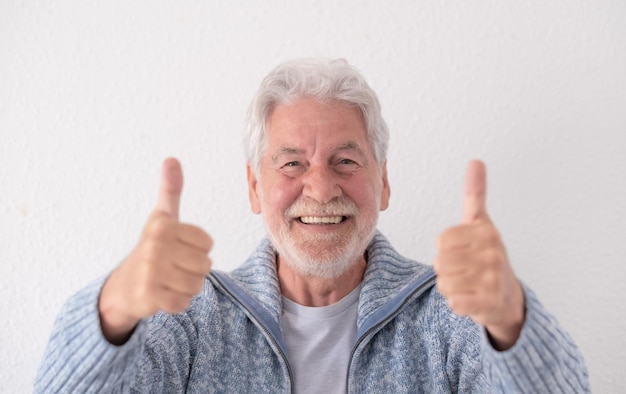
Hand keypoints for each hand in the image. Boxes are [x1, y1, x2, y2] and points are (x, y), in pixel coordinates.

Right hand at [99, 158, 212, 343]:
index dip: (198, 249)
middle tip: (173, 267)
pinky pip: (183, 303)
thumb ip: (171, 191)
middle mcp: (155, 246)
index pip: (208, 243)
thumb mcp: (162, 217)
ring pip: (197, 285)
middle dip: (194, 270)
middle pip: (205, 265)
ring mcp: (150, 272)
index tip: (178, 248)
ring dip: (187, 287)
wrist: (123, 286)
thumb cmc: (151, 248)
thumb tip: (171, 159)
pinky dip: (178, 303)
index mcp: (163, 225)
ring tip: (169, 280)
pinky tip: (163, 295)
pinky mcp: (148, 296)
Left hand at [434, 160, 524, 349]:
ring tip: (467, 284)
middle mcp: (493, 254)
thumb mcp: (482, 222)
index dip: (445, 249)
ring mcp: (493, 280)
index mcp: (486, 233)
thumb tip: (476, 161)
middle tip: (465, 271)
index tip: (462, 251)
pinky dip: (457, 304)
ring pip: (444, 284)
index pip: (441, 241)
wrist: (508, 298)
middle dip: (446, 270)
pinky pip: (454, 303)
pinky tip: (471, 299)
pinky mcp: (490, 304)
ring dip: (450, 287)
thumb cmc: (488, 257)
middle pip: (440, 263)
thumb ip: (475, 194)